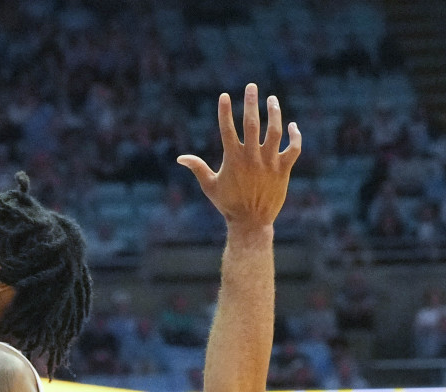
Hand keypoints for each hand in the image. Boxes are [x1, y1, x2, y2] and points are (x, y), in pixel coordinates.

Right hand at [178, 84, 301, 230]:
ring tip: (272, 100)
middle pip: (252, 123)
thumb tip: (180, 158)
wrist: (251, 222)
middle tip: (251, 86)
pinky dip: (295, 136)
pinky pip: (293, 148)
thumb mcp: (210, 186)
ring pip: (274, 131)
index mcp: (233, 159)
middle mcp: (251, 157)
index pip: (227, 129)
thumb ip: (198, 168)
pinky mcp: (284, 169)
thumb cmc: (228, 204)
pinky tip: (292, 126)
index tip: (224, 95)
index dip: (225, 111)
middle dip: (251, 103)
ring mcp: (269, 162)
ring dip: (274, 113)